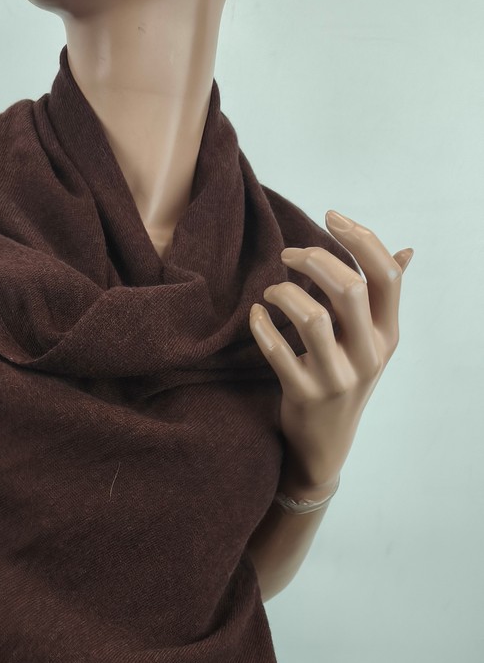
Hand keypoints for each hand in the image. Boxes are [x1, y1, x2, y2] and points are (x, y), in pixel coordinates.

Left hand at [249, 210, 412, 496]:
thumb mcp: (372, 344)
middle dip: (314, 260)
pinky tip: (255, 315)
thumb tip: (407, 252)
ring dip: (285, 293)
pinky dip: (261, 326)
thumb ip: (383, 300)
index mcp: (388, 335)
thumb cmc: (346, 380)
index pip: (387, 275)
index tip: (331, 217)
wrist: (324, 444)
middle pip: (349, 289)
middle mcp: (368, 355)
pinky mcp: (304, 395)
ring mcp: (337, 378)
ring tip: (271, 292)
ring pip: (312, 318)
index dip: (360, 239)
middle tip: (287, 255)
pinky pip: (277, 351)